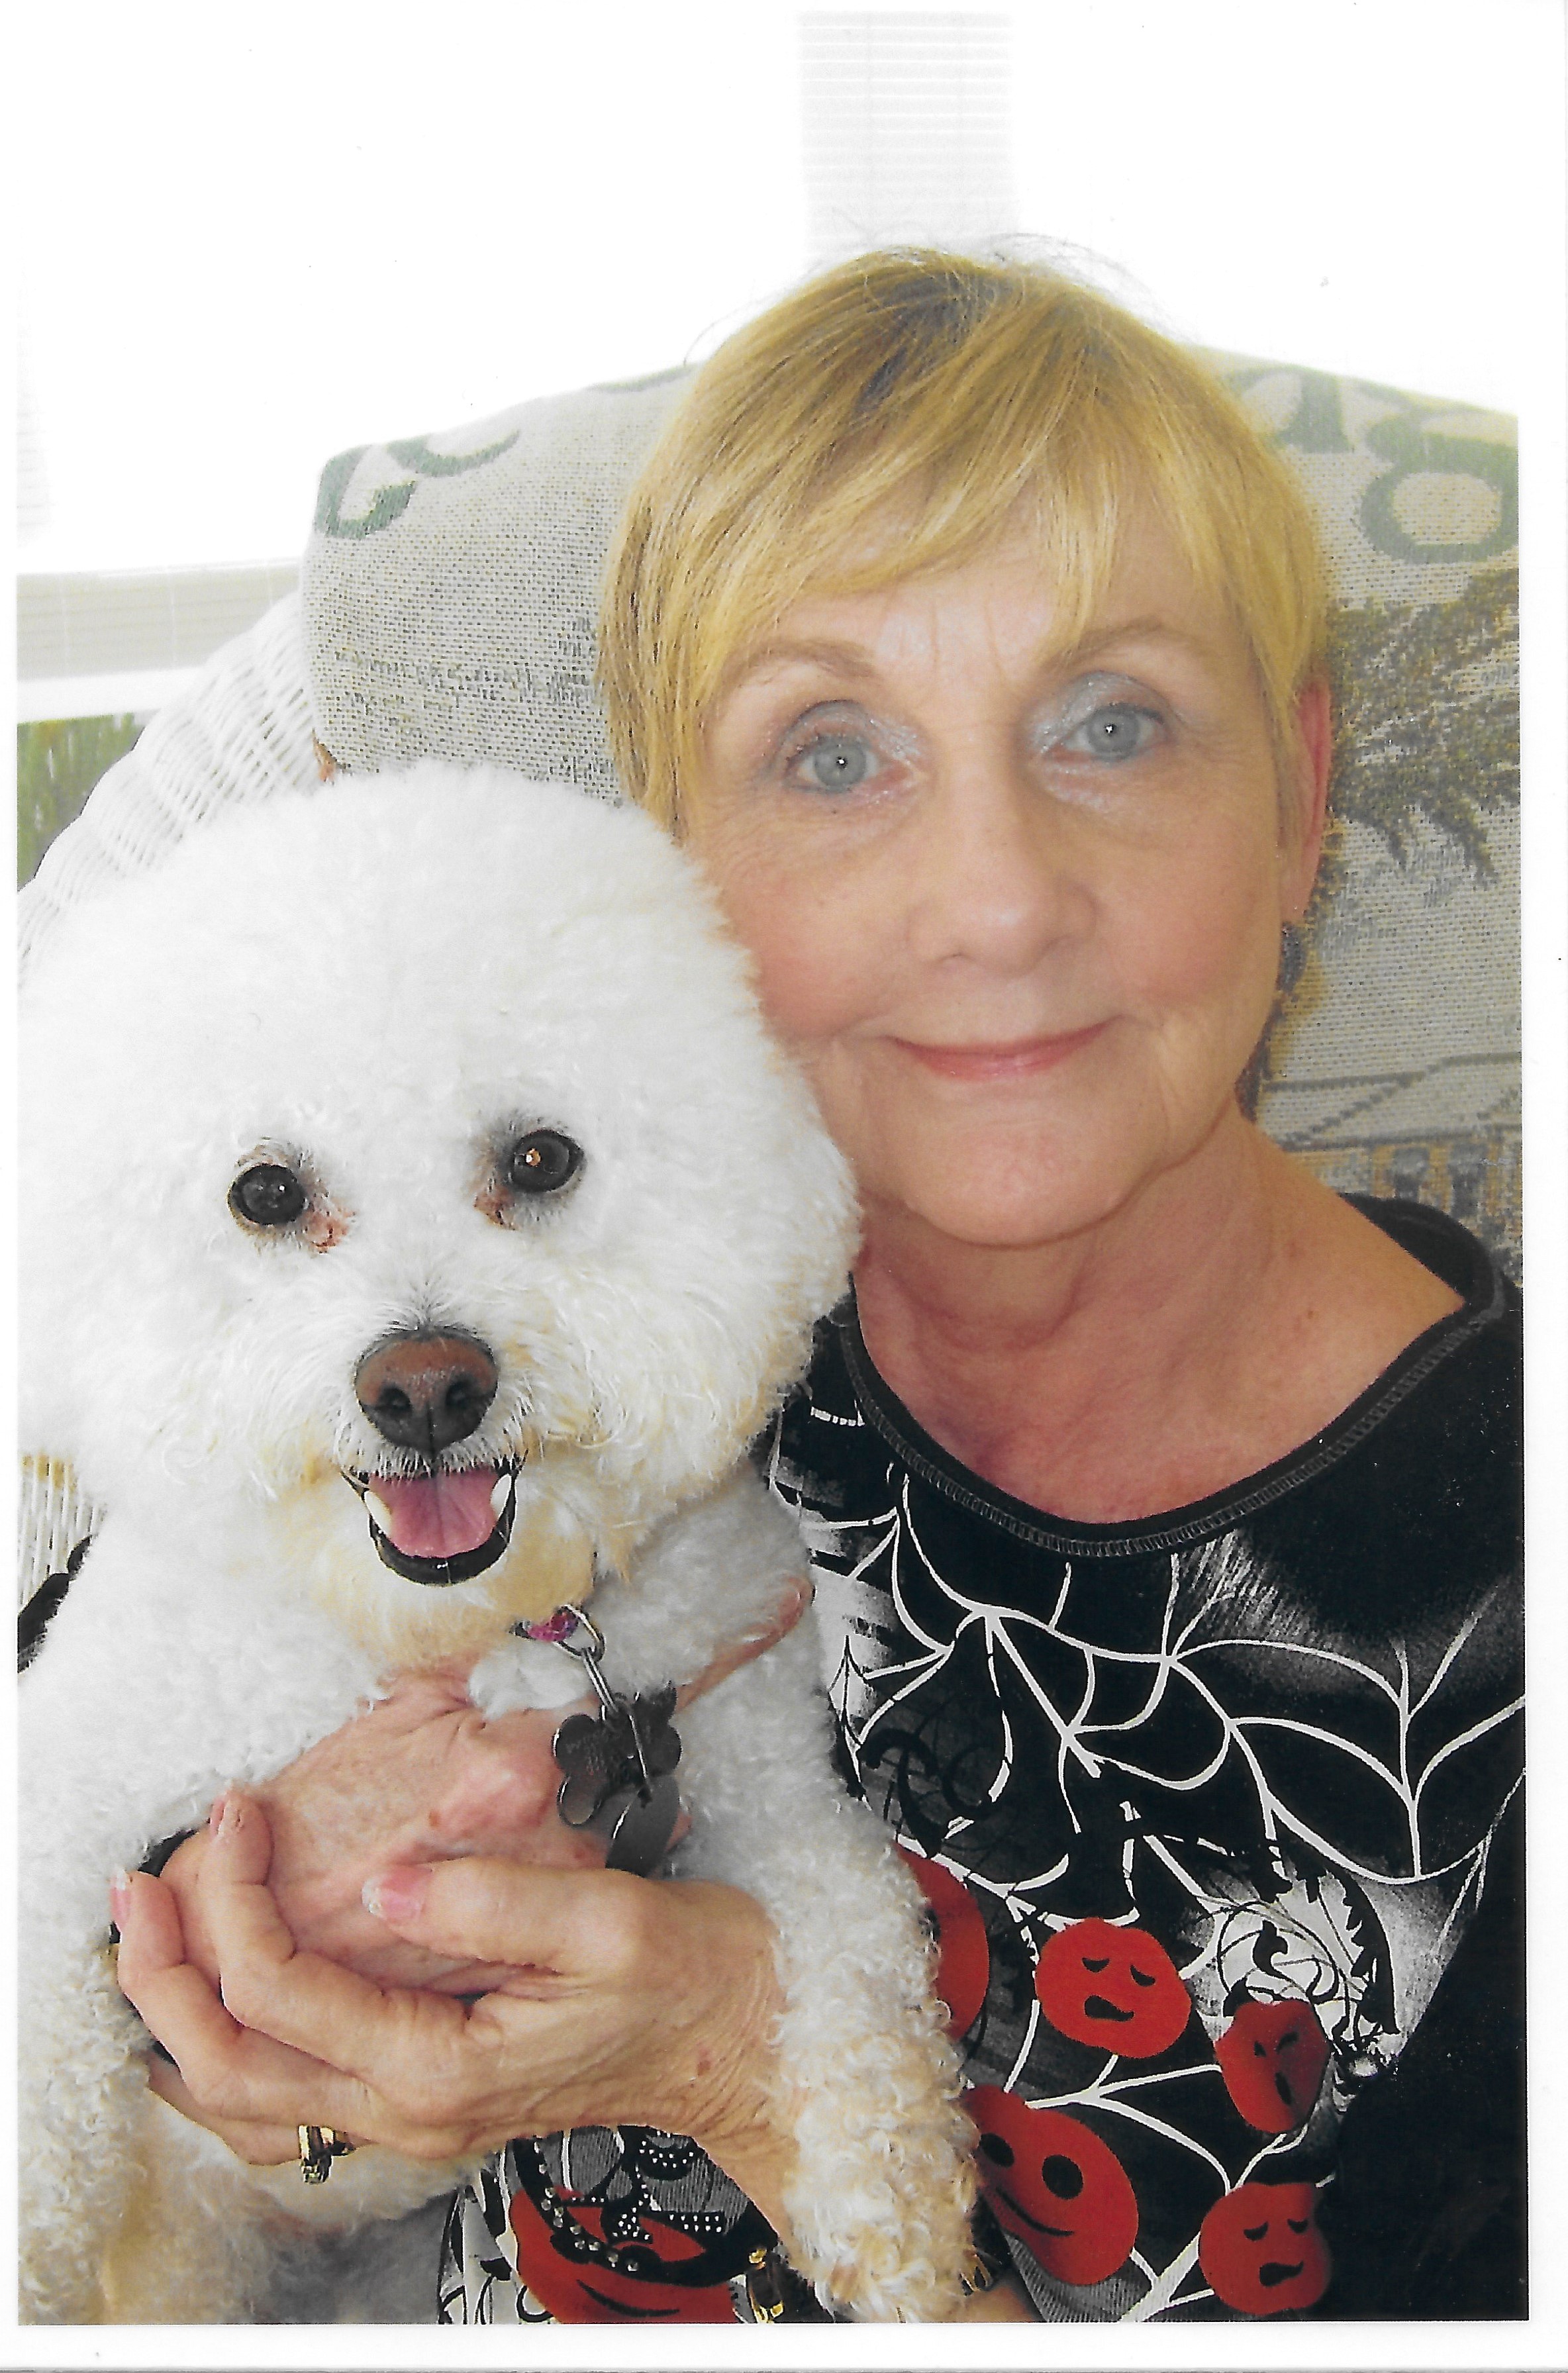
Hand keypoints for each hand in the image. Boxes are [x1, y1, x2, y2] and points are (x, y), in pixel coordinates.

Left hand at [114, 1580, 810, 2197]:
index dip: (238, 1899)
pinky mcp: (419, 2098)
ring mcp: (409, 2117)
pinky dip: (223, 2063)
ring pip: (243, 2102)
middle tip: (137, 1885)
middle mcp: (409, 2110)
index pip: (283, 1994)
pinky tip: (208, 2012)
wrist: (739, 2044)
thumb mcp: (609, 1921)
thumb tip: (391, 1878)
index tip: (241, 1807)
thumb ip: (494, 1900)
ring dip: (178, 2023)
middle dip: (163, 1975)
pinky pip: (286, 2107)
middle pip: (229, 2068)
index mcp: (441, 2066)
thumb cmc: (689, 1978)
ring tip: (146, 1938)